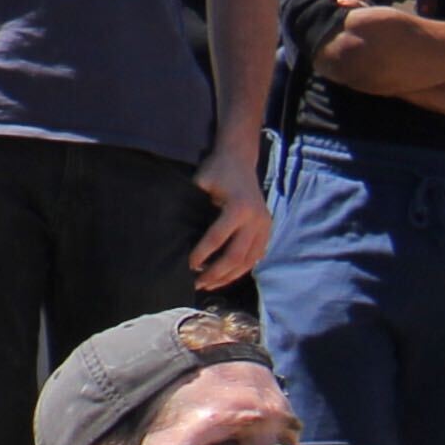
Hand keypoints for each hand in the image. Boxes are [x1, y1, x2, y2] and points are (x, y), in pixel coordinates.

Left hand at [190, 152, 272, 287]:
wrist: (239, 159)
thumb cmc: (215, 170)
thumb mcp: (200, 183)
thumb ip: (193, 206)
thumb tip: (176, 234)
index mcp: (239, 209)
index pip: (217, 239)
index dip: (202, 254)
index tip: (188, 266)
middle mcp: (256, 221)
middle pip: (236, 256)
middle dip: (216, 273)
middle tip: (197, 284)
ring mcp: (265, 226)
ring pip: (249, 261)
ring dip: (229, 276)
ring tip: (209, 285)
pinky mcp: (267, 230)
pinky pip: (256, 256)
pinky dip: (241, 269)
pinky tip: (226, 276)